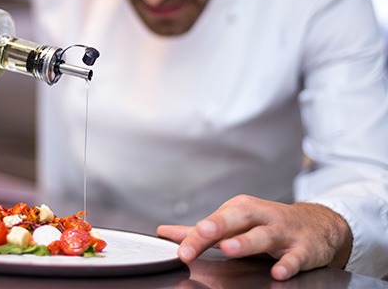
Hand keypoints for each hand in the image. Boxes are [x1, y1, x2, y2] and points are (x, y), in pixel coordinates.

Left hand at [157, 195, 352, 280]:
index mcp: (240, 209)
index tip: (181, 250)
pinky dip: (288, 264)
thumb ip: (201, 231)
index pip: (214, 222)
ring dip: (247, 241)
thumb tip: (165, 233)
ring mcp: (283, 232)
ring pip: (264, 235)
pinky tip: (278, 272)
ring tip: (230, 249)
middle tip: (201, 234)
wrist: (316, 224)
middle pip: (236, 219)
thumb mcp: (234, 222)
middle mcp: (260, 217)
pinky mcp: (304, 249)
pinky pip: (295, 257)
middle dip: (218, 225)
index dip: (195, 236)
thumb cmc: (267, 223)